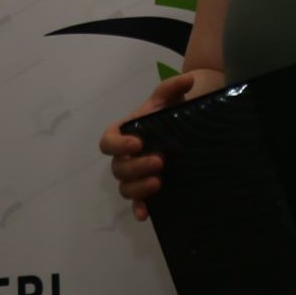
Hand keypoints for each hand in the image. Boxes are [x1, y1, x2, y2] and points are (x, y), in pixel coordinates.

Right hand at [97, 72, 198, 220]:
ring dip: (138, 188)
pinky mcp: (147, 191)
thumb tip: (187, 80)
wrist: (187, 127)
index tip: (138, 142)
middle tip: (160, 161)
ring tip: (159, 182)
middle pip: (119, 168)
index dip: (119, 144)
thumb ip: (173, 87)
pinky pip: (136, 203)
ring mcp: (135, 176)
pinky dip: (139, 209)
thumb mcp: (170, 98)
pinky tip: (146, 214)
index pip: (108, 141)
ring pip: (125, 188)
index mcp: (124, 134)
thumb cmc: (171, 111)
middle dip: (137, 166)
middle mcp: (126, 157)